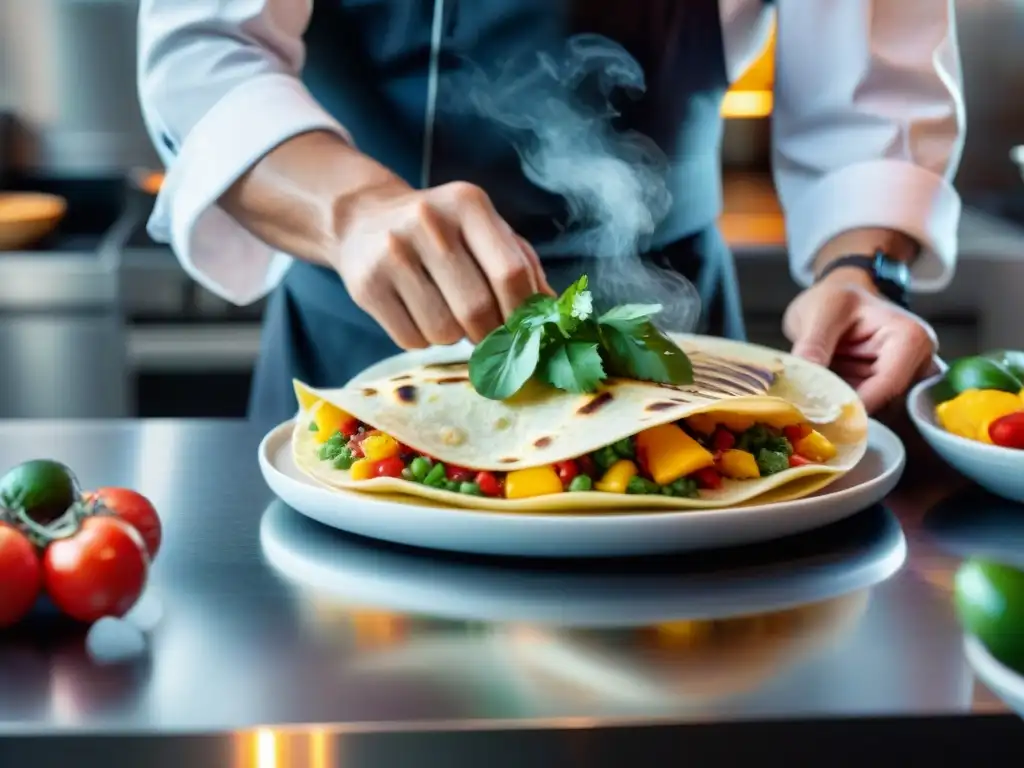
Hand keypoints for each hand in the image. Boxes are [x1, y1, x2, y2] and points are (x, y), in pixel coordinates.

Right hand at [332, 174, 551, 348]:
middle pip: (478, 309)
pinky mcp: (366, 285)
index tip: (524, 329)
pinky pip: (411, 339)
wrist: (363, 219)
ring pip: (443, 331)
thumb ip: (523, 266)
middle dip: (489, 333)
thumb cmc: (442, 232)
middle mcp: (428, 222)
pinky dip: (423, 340)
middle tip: (486, 332)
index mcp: (468, 204)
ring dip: (453, 337)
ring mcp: (393, 253)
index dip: (523, 313)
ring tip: (446, 313)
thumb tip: (555, 313)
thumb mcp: (484, 231)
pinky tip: (417, 313)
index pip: (510, 273)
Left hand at [783, 270, 937, 412]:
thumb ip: (814, 346)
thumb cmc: (835, 296)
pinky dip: (843, 411)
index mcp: (910, 338)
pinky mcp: (886, 391)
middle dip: (848, 413)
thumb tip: (803, 384)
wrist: (838, 296)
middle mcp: (918, 363)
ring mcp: (905, 380)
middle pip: (886, 404)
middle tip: (810, 420)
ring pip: (876, 412)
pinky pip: (868, 410)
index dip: (854, 404)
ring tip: (810, 412)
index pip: (887, 386)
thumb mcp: (821, 312)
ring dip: (844, 414)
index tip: (819, 417)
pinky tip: (819, 409)